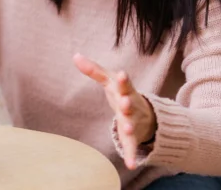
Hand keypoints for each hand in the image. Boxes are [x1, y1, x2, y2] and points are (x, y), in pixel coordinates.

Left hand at [73, 53, 155, 169]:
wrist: (146, 113)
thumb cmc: (122, 93)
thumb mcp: (109, 80)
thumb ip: (93, 70)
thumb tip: (75, 55)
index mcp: (125, 91)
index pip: (125, 84)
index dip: (123, 80)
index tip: (122, 74)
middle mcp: (131, 106)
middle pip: (129, 104)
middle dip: (127, 103)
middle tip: (125, 102)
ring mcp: (133, 121)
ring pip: (131, 124)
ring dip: (129, 126)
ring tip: (127, 128)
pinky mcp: (132, 137)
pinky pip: (131, 146)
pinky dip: (131, 155)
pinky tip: (131, 165)